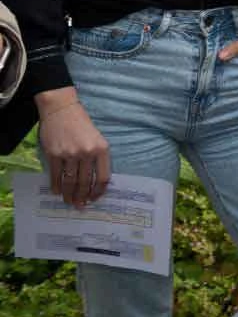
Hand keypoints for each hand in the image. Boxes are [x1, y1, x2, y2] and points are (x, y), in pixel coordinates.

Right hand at [36, 89, 110, 206]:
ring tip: (69, 201)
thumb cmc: (82, 125)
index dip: (99, 191)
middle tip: (80, 206)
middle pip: (86, 182)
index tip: (95, 198)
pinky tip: (56, 191)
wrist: (62, 110)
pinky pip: (56, 175)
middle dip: (83, 197)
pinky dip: (56, 186)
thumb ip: (98, 157)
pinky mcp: (54, 154)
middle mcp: (87, 153)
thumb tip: (96, 181)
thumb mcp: (98, 139)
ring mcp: (69, 154)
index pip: (104, 177)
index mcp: (102, 149)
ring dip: (69, 194)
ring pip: (70, 181)